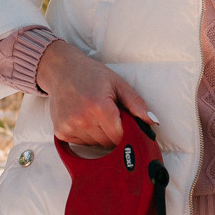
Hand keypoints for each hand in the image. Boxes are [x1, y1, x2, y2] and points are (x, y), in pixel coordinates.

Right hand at [36, 39, 154, 146]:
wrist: (61, 70)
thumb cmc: (91, 74)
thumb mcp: (117, 84)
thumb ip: (136, 104)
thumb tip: (153, 122)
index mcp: (100, 108)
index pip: (120, 137)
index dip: (126, 132)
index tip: (125, 123)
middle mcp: (83, 120)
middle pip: (108, 143)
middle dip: (113, 133)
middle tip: (110, 115)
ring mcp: (70, 127)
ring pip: (95, 145)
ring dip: (100, 135)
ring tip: (95, 115)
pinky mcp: (61, 132)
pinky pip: (81, 143)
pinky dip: (86, 135)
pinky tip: (83, 118)